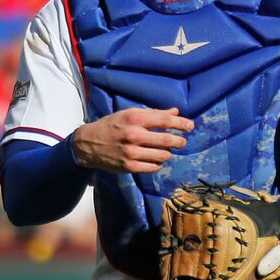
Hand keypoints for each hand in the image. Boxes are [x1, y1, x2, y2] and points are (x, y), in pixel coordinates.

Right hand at [72, 107, 193, 172]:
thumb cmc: (113, 125)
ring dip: (168, 153)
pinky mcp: (129, 166)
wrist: (89, 144)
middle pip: (167, 140)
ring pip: (163, 155)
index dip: (181, 123)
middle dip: (179, 141)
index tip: (190, 126)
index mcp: (135, 118)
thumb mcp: (130, 113)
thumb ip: (153, 113)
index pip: (164, 120)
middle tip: (182, 141)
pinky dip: (158, 163)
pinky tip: (155, 159)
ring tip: (166, 150)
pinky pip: (153, 167)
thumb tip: (175, 112)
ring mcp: (131, 152)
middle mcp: (134, 135)